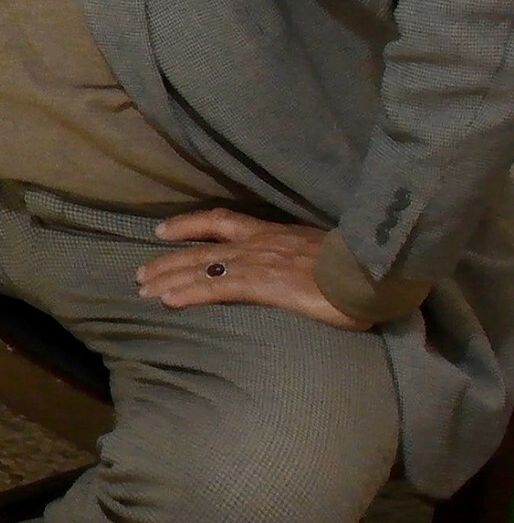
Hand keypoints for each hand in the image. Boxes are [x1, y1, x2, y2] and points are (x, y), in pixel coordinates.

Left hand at [137, 209, 364, 330]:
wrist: (381, 268)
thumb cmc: (364, 266)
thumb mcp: (326, 255)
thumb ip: (302, 260)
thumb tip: (298, 270)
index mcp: (275, 233)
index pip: (223, 221)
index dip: (191, 225)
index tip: (164, 231)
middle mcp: (260, 242)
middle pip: (201, 246)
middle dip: (168, 259)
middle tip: (140, 272)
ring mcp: (260, 261)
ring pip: (201, 266)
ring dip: (168, 277)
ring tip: (143, 290)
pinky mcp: (265, 283)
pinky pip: (216, 288)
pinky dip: (189, 293)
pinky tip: (168, 301)